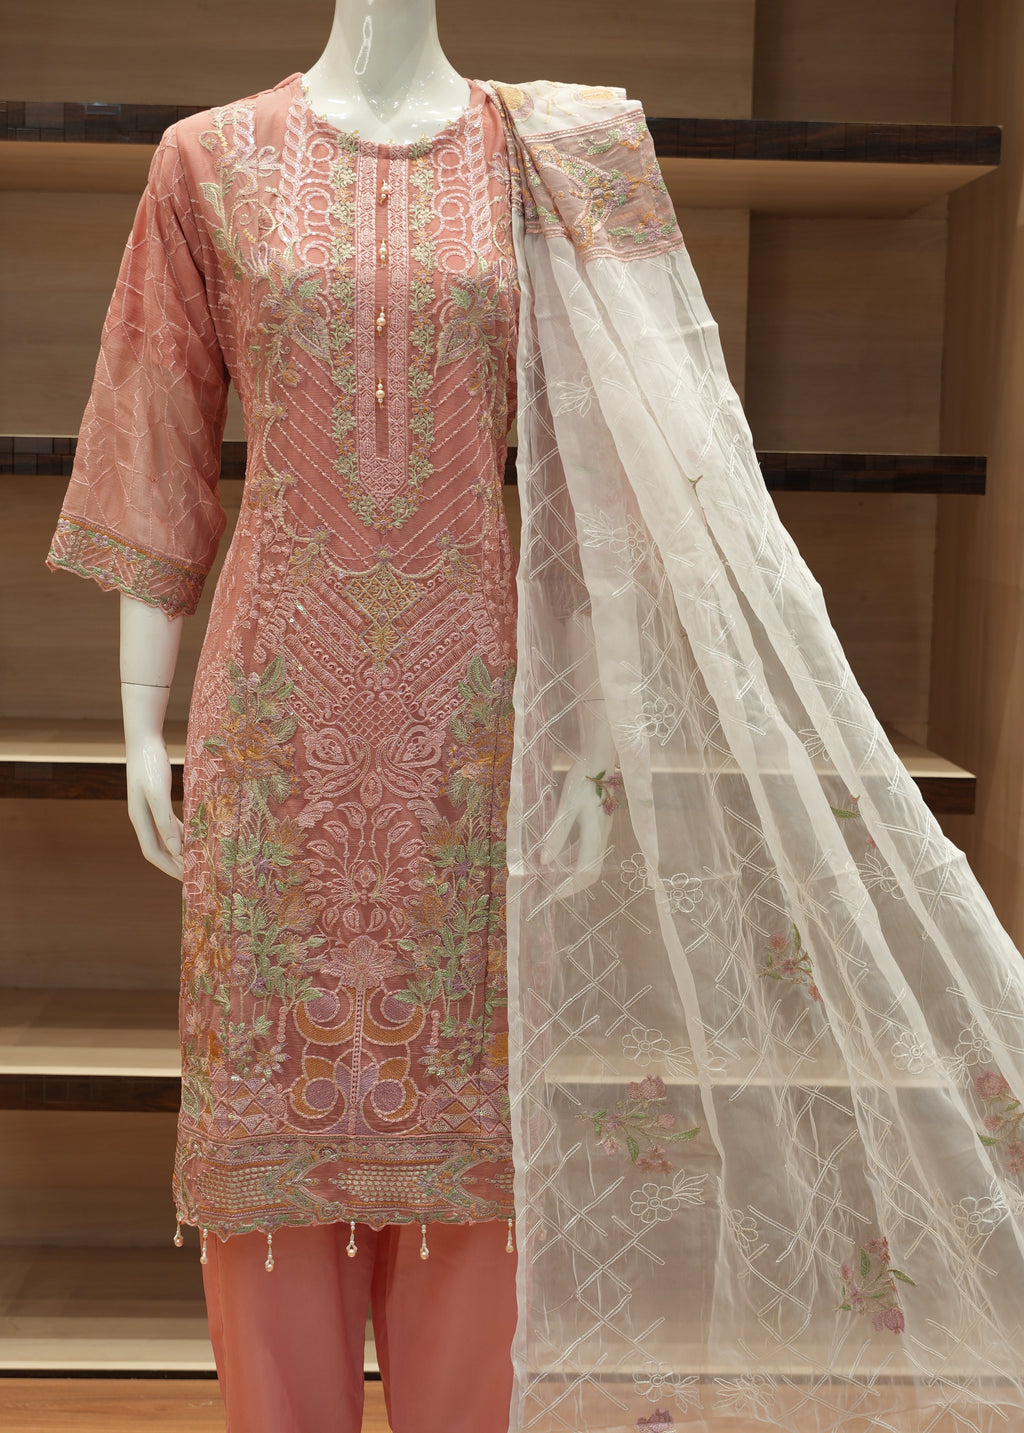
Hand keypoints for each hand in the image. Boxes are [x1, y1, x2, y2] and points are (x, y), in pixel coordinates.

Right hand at [126, 731, 183, 880]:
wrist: (144, 741)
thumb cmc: (150, 765)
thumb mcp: (158, 794)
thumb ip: (165, 821)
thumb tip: (176, 849)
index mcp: (140, 820)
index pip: (153, 853)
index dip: (168, 868)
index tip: (186, 879)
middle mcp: (143, 818)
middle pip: (159, 849)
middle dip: (175, 863)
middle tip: (195, 873)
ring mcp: (149, 809)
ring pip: (165, 837)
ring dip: (179, 849)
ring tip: (197, 857)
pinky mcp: (157, 800)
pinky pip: (170, 824)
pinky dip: (181, 832)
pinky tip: (194, 834)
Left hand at [539, 754, 616, 898]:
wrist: (601, 760)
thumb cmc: (583, 780)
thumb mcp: (566, 808)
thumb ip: (557, 836)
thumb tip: (544, 863)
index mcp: (594, 836)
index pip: (583, 873)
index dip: (567, 887)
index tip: (550, 895)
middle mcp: (601, 838)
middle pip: (590, 873)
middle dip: (571, 887)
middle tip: (550, 893)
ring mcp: (601, 833)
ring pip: (590, 864)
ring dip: (572, 875)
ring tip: (553, 880)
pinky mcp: (598, 826)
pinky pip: (588, 852)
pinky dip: (574, 862)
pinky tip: (560, 860)